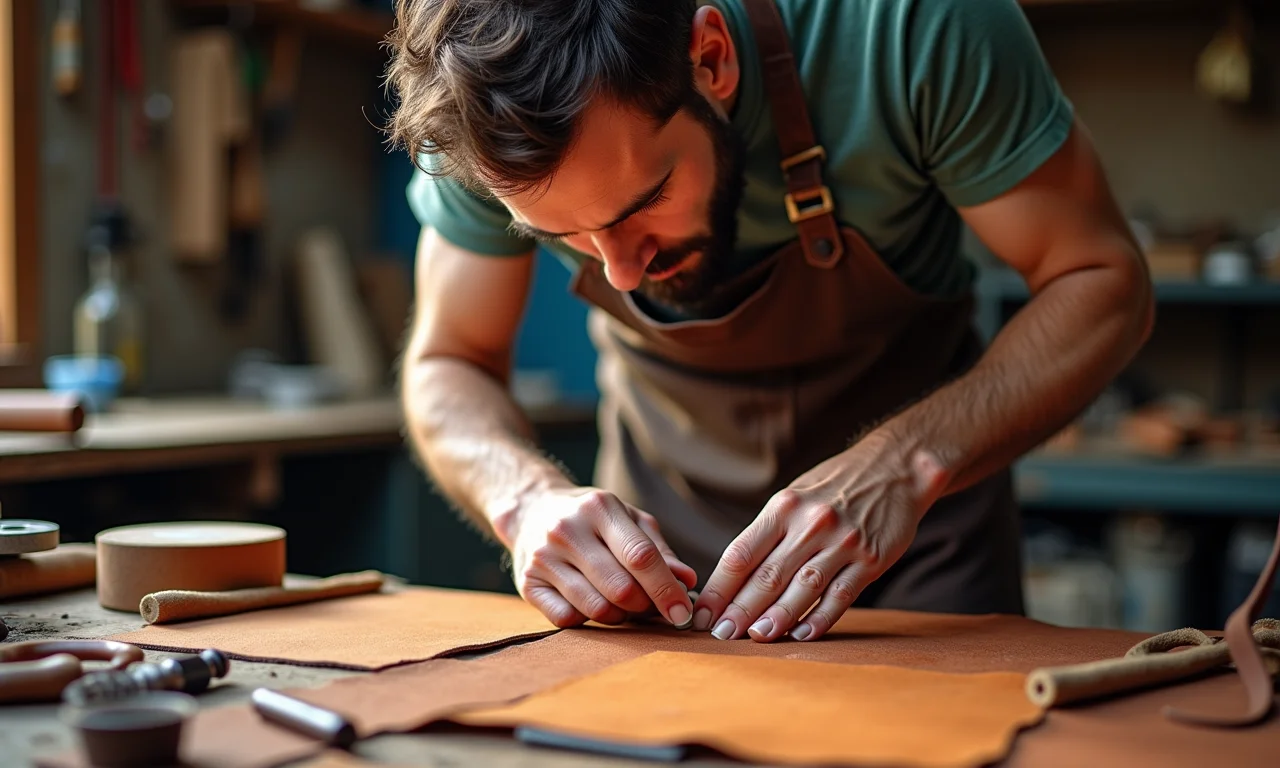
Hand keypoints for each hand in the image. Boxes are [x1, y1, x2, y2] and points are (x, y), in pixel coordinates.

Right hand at [509, 487, 697, 628]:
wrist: (531, 511)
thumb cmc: (593, 519)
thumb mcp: (629, 520)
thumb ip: (659, 550)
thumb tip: (686, 581)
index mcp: (599, 508)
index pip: (640, 556)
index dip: (666, 589)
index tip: (683, 613)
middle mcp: (567, 530)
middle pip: (621, 588)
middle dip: (645, 606)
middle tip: (652, 607)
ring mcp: (543, 557)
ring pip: (596, 608)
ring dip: (620, 617)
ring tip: (623, 605)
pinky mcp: (527, 583)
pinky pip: (568, 619)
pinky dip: (588, 620)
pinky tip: (593, 604)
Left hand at [691, 439, 949, 642]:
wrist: (895, 468)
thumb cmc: (835, 486)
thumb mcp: (795, 496)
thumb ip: (770, 533)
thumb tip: (735, 579)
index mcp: (783, 507)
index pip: (741, 554)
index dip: (719, 588)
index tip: (702, 612)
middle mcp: (810, 525)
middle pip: (767, 575)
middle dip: (740, 610)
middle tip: (721, 635)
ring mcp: (842, 543)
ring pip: (802, 588)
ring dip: (777, 618)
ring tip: (756, 638)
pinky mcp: (871, 559)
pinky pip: (840, 596)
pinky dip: (819, 619)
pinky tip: (801, 635)